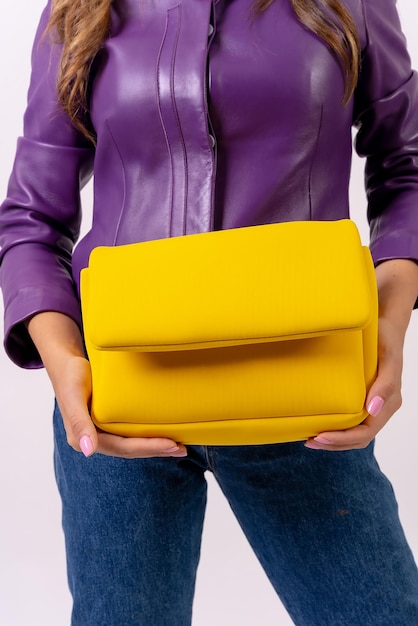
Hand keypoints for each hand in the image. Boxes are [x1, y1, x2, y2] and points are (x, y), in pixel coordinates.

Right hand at [27, 312, 186, 458]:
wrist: (66, 363)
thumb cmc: (70, 375)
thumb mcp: (74, 395)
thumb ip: (78, 422)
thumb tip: (87, 451)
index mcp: (83, 438)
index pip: (123, 448)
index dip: (148, 448)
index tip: (172, 444)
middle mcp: (94, 439)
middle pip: (130, 450)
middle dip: (156, 450)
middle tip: (182, 448)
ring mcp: (102, 432)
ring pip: (131, 444)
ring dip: (154, 446)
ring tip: (178, 446)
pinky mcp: (108, 423)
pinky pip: (130, 433)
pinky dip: (147, 435)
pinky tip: (163, 433)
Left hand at [304, 258, 417, 451]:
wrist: (385, 324)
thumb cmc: (384, 337)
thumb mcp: (388, 355)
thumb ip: (386, 382)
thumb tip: (371, 409)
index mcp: (390, 399)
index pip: (366, 430)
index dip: (343, 438)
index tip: (319, 436)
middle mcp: (383, 405)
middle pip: (360, 437)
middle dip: (335, 443)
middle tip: (309, 441)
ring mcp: (374, 403)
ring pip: (356, 434)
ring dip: (334, 441)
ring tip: (311, 439)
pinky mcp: (365, 397)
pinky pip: (353, 422)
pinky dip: (337, 430)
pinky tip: (319, 426)